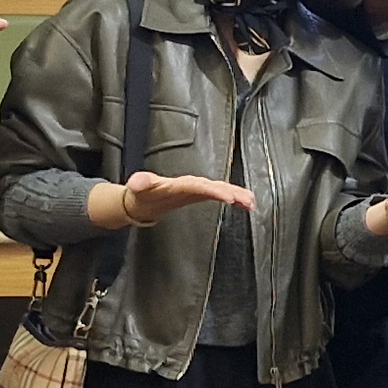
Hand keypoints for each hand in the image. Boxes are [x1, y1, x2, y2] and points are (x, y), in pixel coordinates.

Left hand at [90, 172, 254, 228]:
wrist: (144, 196)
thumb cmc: (143, 193)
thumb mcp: (138, 188)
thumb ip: (140, 183)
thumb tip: (136, 183)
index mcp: (180, 183)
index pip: (199, 186)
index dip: (214, 190)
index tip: (228, 197)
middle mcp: (192, 184)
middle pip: (216, 186)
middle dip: (232, 192)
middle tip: (246, 200)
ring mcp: (199, 188)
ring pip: (222, 189)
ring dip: (238, 194)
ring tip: (251, 202)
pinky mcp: (203, 193)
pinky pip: (222, 194)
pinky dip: (235, 197)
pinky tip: (248, 204)